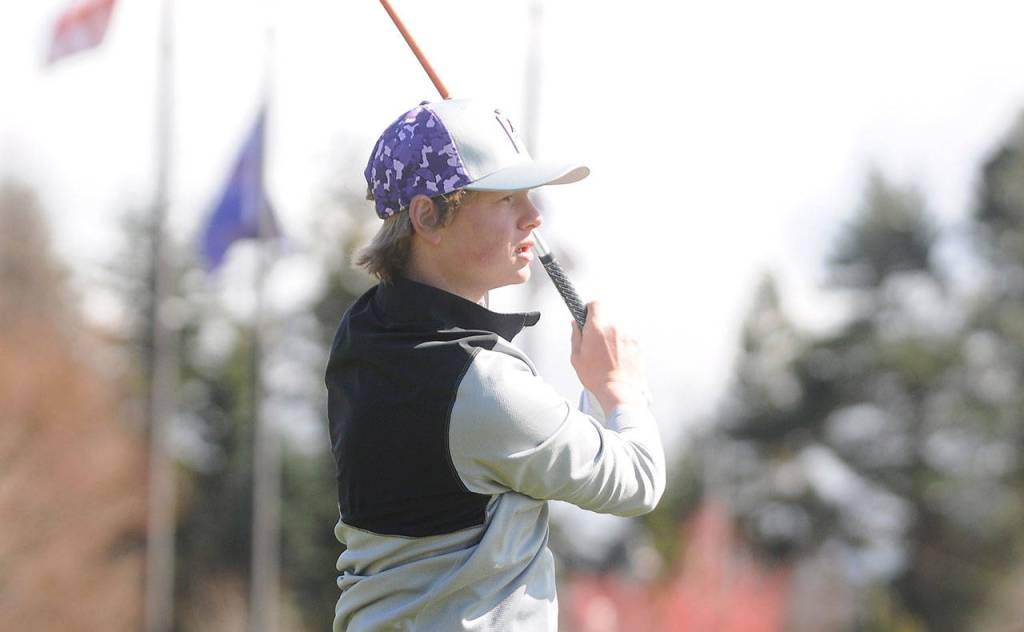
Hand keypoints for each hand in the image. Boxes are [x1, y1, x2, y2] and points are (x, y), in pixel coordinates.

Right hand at [570, 301, 648, 415]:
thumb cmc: (597, 378)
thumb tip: (575, 324)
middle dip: (599, 329)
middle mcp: (614, 329)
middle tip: (594, 346)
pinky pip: (626, 341)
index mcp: (597, 330)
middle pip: (606, 320)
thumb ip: (575, 336)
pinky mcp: (637, 345)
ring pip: (616, 332)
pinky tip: (617, 362)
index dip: (590, 309)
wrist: (620, 392)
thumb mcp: (576, 358)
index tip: (587, 316)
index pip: (596, 304)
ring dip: (611, 340)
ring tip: (607, 358)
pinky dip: (622, 348)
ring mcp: (627, 336)